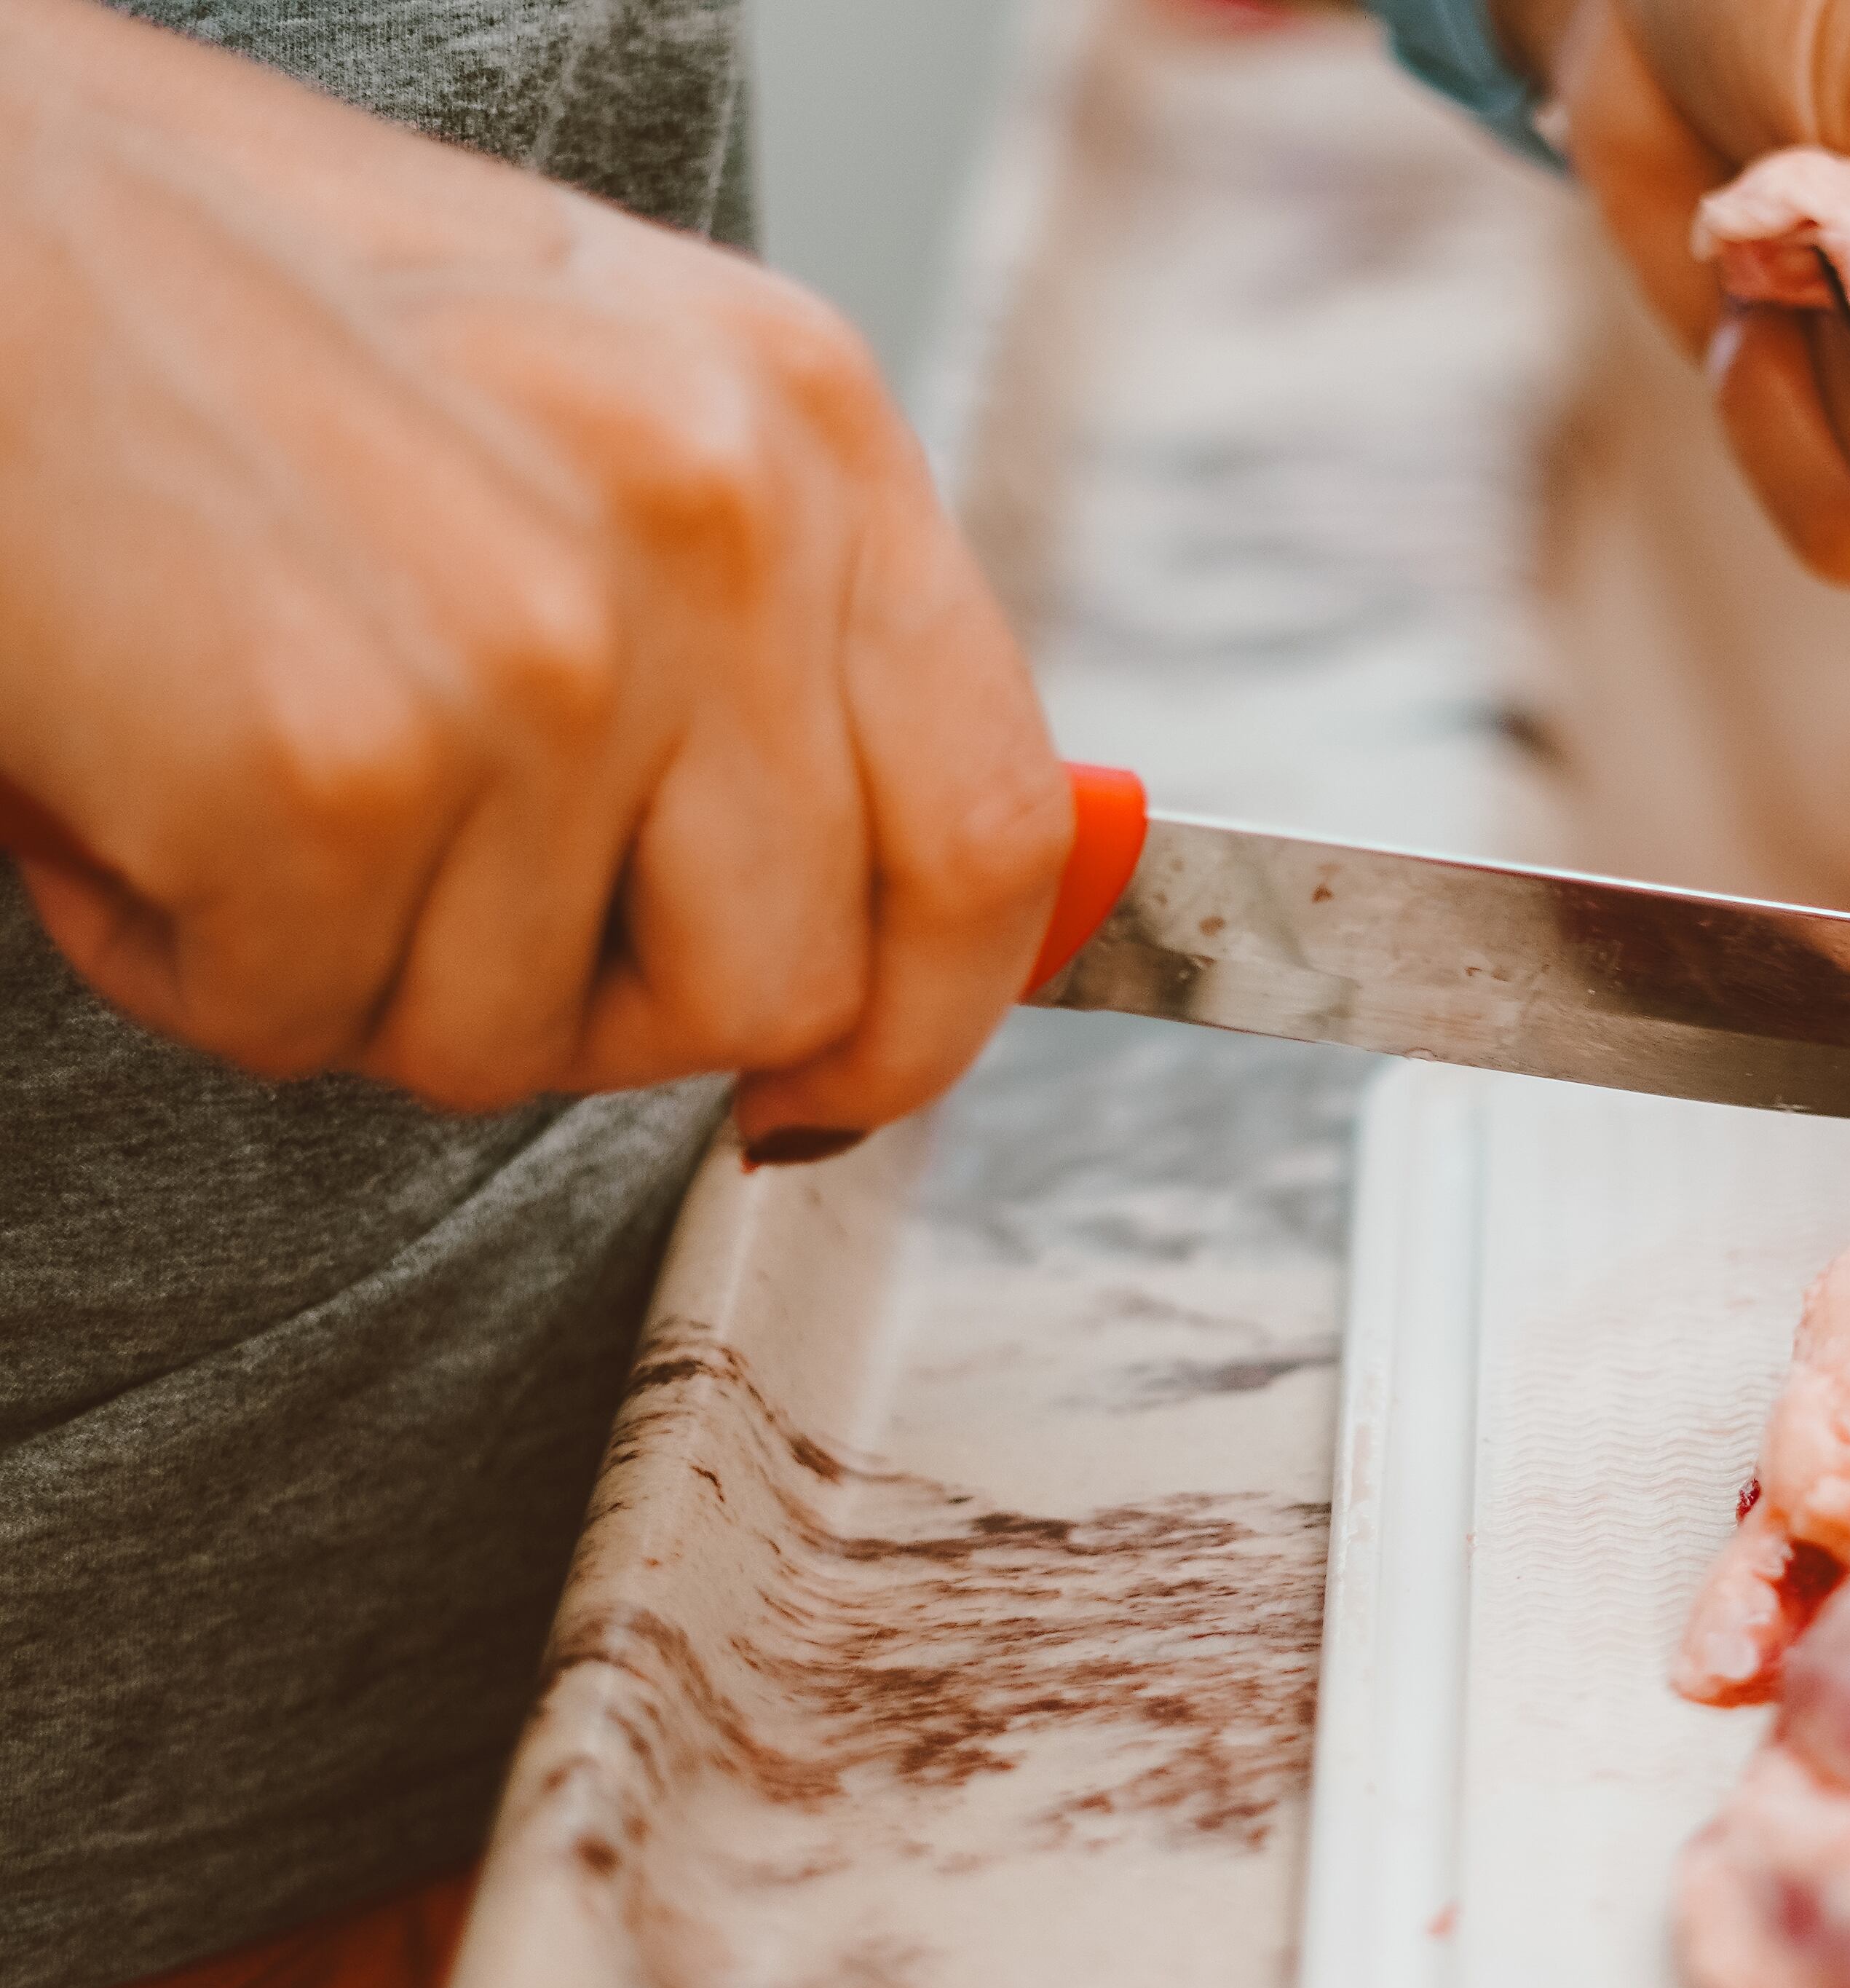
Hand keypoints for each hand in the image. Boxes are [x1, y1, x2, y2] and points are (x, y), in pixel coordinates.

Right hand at [0, 0, 1066, 1149]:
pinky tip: (126, 770)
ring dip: (363, 968)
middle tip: (432, 892)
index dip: (927, 1019)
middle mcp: (715, 528)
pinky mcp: (335, 770)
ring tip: (241, 756)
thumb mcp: (588, 390)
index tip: (831, 1089)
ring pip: (527, 1037)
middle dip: (601, 1010)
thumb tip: (888, 902)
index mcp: (804, 425)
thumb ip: (768, 629)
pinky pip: (307, 1019)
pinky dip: (189, 951)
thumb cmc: (213, 306)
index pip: (994, 830)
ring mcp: (539, 655)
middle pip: (782, 986)